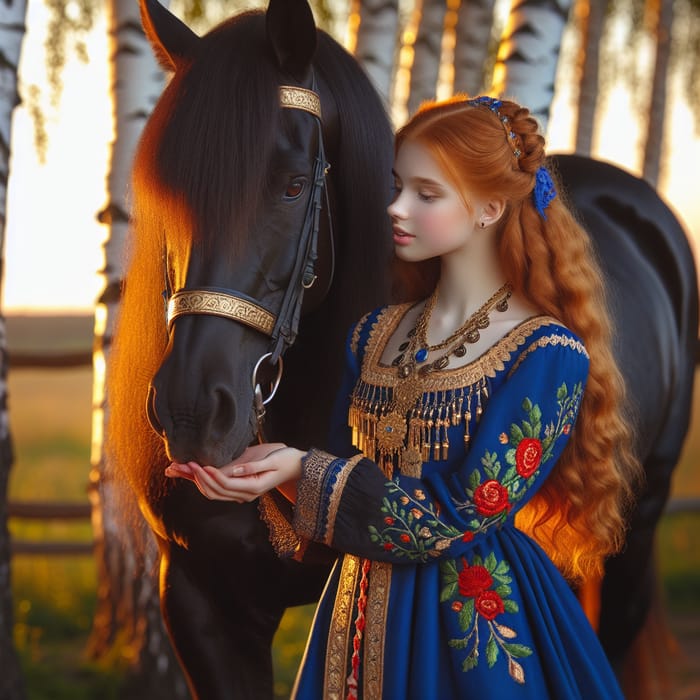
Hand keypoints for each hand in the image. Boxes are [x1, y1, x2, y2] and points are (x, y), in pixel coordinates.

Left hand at [164, 443, 304, 502]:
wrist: (295, 466)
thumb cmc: (285, 459)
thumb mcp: (273, 460)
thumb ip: (253, 466)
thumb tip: (235, 470)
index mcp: (253, 487)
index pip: (226, 484)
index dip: (210, 475)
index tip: (199, 464)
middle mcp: (244, 494)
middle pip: (215, 491)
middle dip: (197, 478)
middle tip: (183, 464)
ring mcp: (240, 493)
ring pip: (212, 493)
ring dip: (195, 481)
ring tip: (179, 469)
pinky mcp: (237, 487)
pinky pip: (216, 488)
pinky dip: (201, 482)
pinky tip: (189, 473)